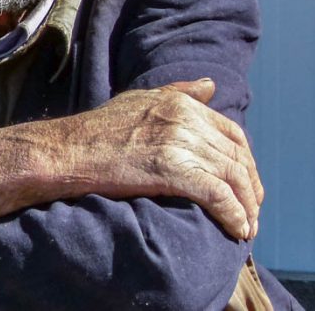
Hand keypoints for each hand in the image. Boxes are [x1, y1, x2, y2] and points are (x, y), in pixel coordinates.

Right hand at [0, 78, 263, 239]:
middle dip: (250, 187)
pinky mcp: (170, 169)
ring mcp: (178, 142)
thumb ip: (178, 92)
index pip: (232, 133)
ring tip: (245, 227)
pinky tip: (236, 230)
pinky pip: (217, 195)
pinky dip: (233, 215)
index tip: (246, 184)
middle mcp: (184, 117)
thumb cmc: (95, 131)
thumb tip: (211, 85)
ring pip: (233, 177)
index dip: (246, 161)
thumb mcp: (138, 100)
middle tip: (251, 211)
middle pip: (237, 156)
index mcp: (180, 102)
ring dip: (246, 207)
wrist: (63, 152)